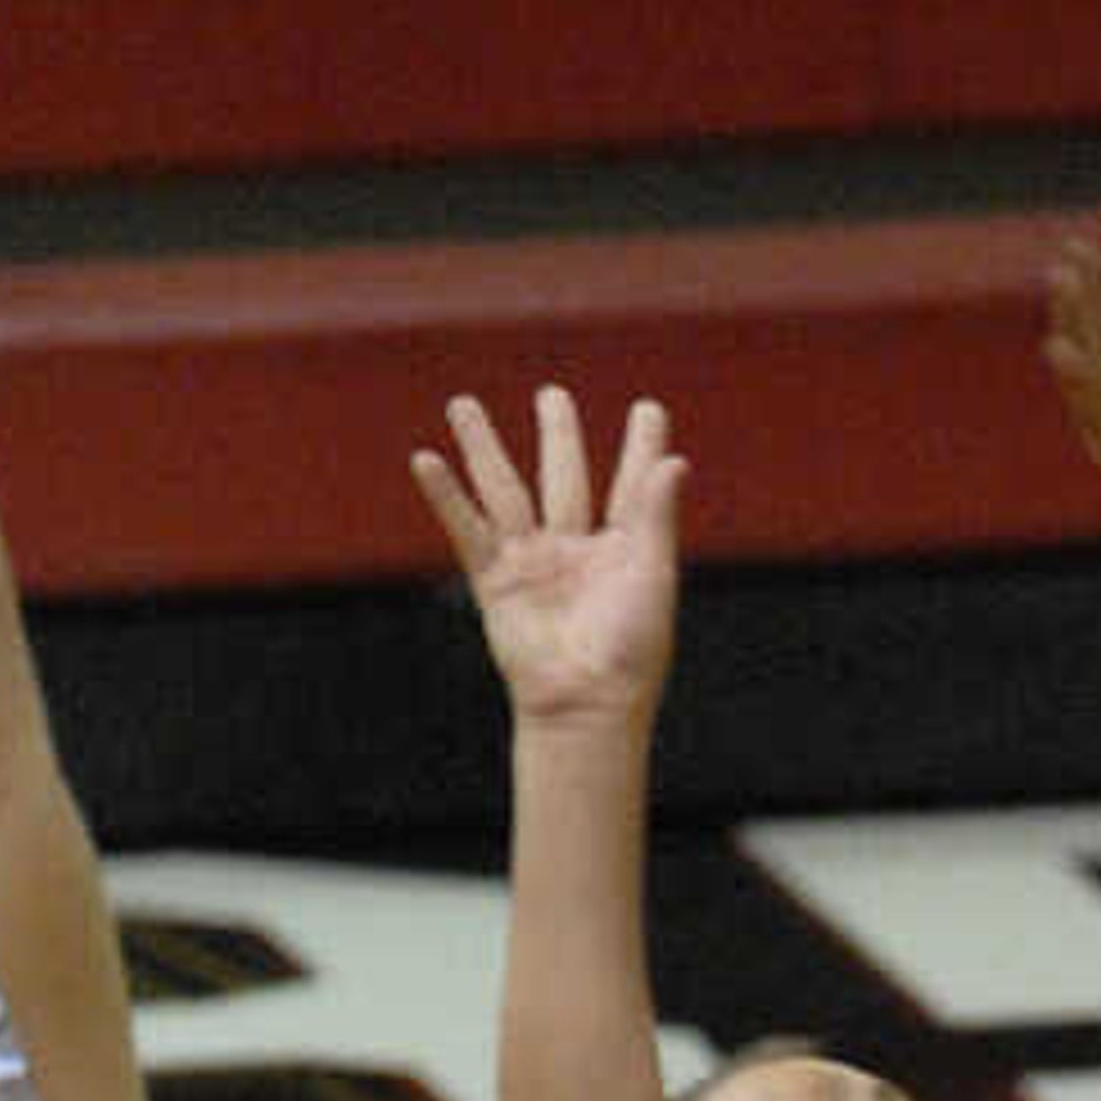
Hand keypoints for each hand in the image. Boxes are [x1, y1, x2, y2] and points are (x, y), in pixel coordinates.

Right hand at [411, 385, 682, 728]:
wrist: (585, 705)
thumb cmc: (631, 652)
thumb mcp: (652, 576)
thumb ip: (656, 515)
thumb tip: (675, 460)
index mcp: (624, 552)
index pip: (631, 486)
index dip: (639, 449)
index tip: (648, 410)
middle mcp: (576, 552)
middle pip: (564, 478)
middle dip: (558, 437)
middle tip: (552, 396)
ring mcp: (533, 564)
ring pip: (506, 491)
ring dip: (483, 447)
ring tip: (462, 405)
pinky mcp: (497, 583)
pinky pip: (468, 530)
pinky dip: (446, 496)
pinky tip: (426, 461)